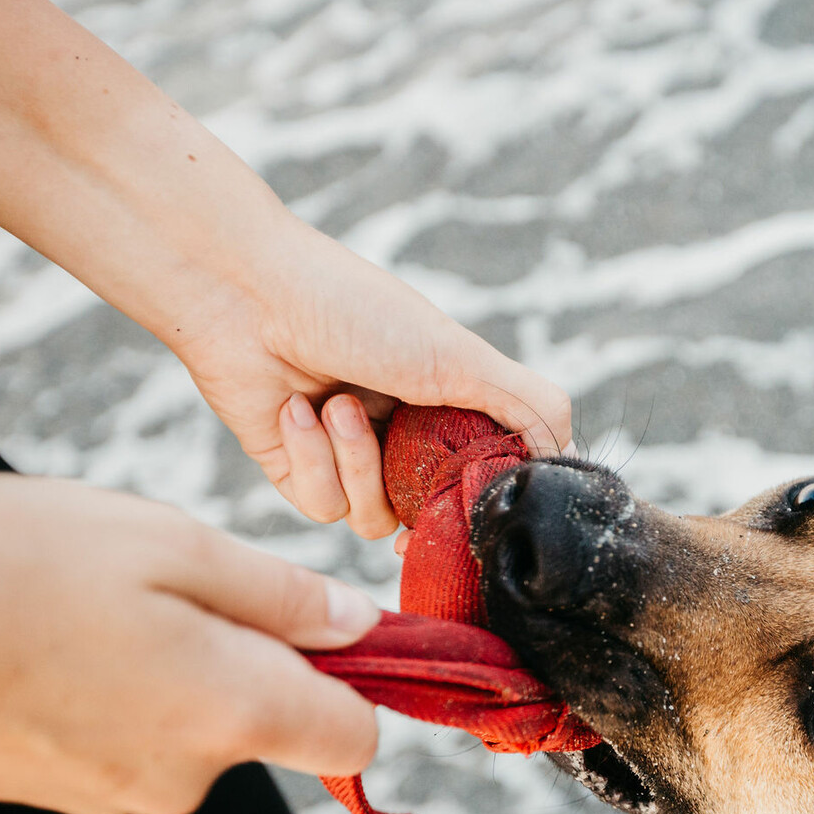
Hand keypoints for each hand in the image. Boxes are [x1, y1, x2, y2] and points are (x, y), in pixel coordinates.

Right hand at [0, 474, 381, 813]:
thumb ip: (276, 594)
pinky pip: (127, 735)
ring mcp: (115, 796)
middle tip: (157, 576)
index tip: (319, 619)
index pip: (355, 734)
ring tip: (82, 601)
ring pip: (192, 720)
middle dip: (241, 647)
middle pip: (267, 718)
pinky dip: (111, 686)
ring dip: (168, 660)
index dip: (358, 675)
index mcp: (231, 715)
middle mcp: (186, 778)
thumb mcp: (161, 542)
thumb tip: (358, 626)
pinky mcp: (59, 795)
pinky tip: (46, 636)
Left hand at [174, 221, 571, 539]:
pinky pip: (322, 508)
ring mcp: (349, 458)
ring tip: (336, 403)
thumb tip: (569, 457)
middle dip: (416, 486)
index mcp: (447, 405)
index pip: (485, 478)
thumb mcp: (459, 356)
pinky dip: (312, 459)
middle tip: (405, 453)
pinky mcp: (296, 472)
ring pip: (376, 520)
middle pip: (433, 513)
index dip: (484, 495)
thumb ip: (528, 406)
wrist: (245, 293)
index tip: (481, 497)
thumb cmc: (354, 308)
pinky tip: (295, 407)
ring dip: (355, 461)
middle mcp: (402, 436)